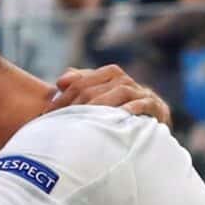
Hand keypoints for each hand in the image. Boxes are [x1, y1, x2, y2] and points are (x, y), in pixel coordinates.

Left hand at [51, 65, 171, 126]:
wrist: (150, 129)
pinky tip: (120, 115)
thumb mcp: (97, 100)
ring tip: (85, 118)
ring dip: (101, 105)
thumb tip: (61, 81)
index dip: (64, 96)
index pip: (83, 81)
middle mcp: (125, 81)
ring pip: (120, 91)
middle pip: (98, 87)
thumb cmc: (117, 114)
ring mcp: (142, 94)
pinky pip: (144, 104)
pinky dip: (133, 108)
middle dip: (78, 104)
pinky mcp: (156, 107)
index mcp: (109, 76)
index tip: (48, 113)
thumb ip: (80, 86)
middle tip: (61, 120)